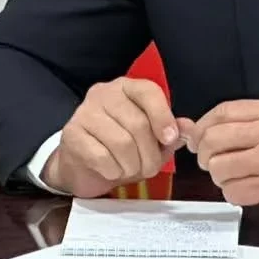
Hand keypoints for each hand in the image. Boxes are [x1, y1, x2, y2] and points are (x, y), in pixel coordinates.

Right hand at [42, 78, 190, 196]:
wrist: (81, 165)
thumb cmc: (119, 148)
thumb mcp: (150, 139)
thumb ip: (170, 131)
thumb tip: (187, 128)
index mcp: (127, 88)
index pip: (148, 92)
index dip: (163, 117)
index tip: (170, 139)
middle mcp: (104, 94)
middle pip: (137, 123)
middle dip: (149, 154)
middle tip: (149, 168)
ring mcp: (84, 112)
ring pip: (121, 142)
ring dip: (132, 165)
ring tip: (131, 170)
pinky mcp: (71, 134)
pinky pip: (102, 156)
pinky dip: (113, 171)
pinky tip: (112, 171)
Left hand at [186, 100, 258, 220]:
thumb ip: (250, 122)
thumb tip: (204, 128)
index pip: (223, 112)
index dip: (202, 125)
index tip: (197, 136)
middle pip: (215, 138)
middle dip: (204, 153)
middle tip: (210, 160)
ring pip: (219, 167)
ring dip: (218, 175)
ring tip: (231, 175)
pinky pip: (233, 191)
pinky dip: (232, 192)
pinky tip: (243, 189)